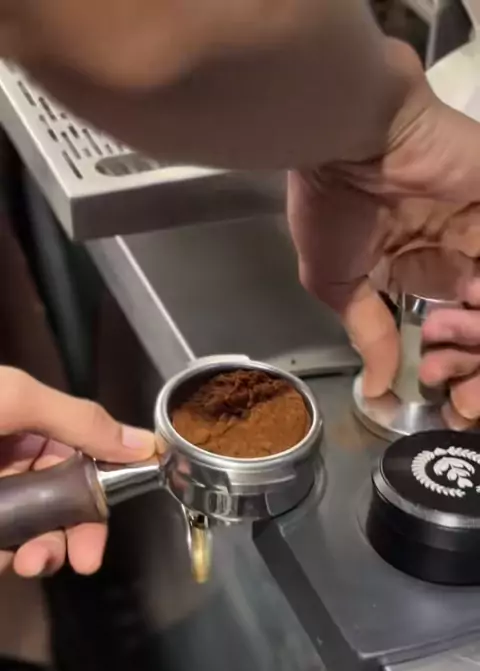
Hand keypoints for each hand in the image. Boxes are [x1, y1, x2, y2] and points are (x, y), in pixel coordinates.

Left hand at [0, 367, 154, 577]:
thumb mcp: (18, 398)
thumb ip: (81, 421)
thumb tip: (146, 443)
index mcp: (35, 426)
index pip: (85, 465)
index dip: (102, 498)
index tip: (115, 522)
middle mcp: (18, 461)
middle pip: (64, 505)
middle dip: (76, 535)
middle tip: (82, 559)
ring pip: (34, 531)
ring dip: (42, 553)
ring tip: (31, 563)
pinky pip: (3, 544)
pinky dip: (8, 557)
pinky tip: (7, 559)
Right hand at [288, 41, 479, 421]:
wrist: (348, 135)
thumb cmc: (331, 207)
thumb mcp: (336, 281)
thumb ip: (367, 330)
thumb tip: (377, 387)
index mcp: (406, 260)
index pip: (440, 313)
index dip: (448, 347)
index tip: (451, 381)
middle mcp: (447, 243)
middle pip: (473, 301)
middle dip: (473, 337)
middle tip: (469, 371)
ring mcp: (476, 219)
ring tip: (468, 309)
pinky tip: (478, 295)